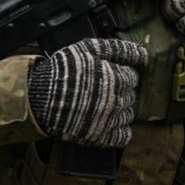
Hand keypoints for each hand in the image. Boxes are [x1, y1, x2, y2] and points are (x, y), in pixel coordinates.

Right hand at [27, 38, 147, 148]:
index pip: (132, 76)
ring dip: (120, 109)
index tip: (106, 74)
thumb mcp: (87, 49)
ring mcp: (110, 120)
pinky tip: (106, 121)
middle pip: (132, 95)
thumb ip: (118, 48)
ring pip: (129, 114)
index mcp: (117, 78)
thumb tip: (144, 53)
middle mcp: (118, 101)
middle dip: (120, 91)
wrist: (40, 97)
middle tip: (101, 88)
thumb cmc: (63, 70)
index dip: (120, 73)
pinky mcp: (101, 137)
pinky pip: (123, 136)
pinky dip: (119, 130)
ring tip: (100, 103)